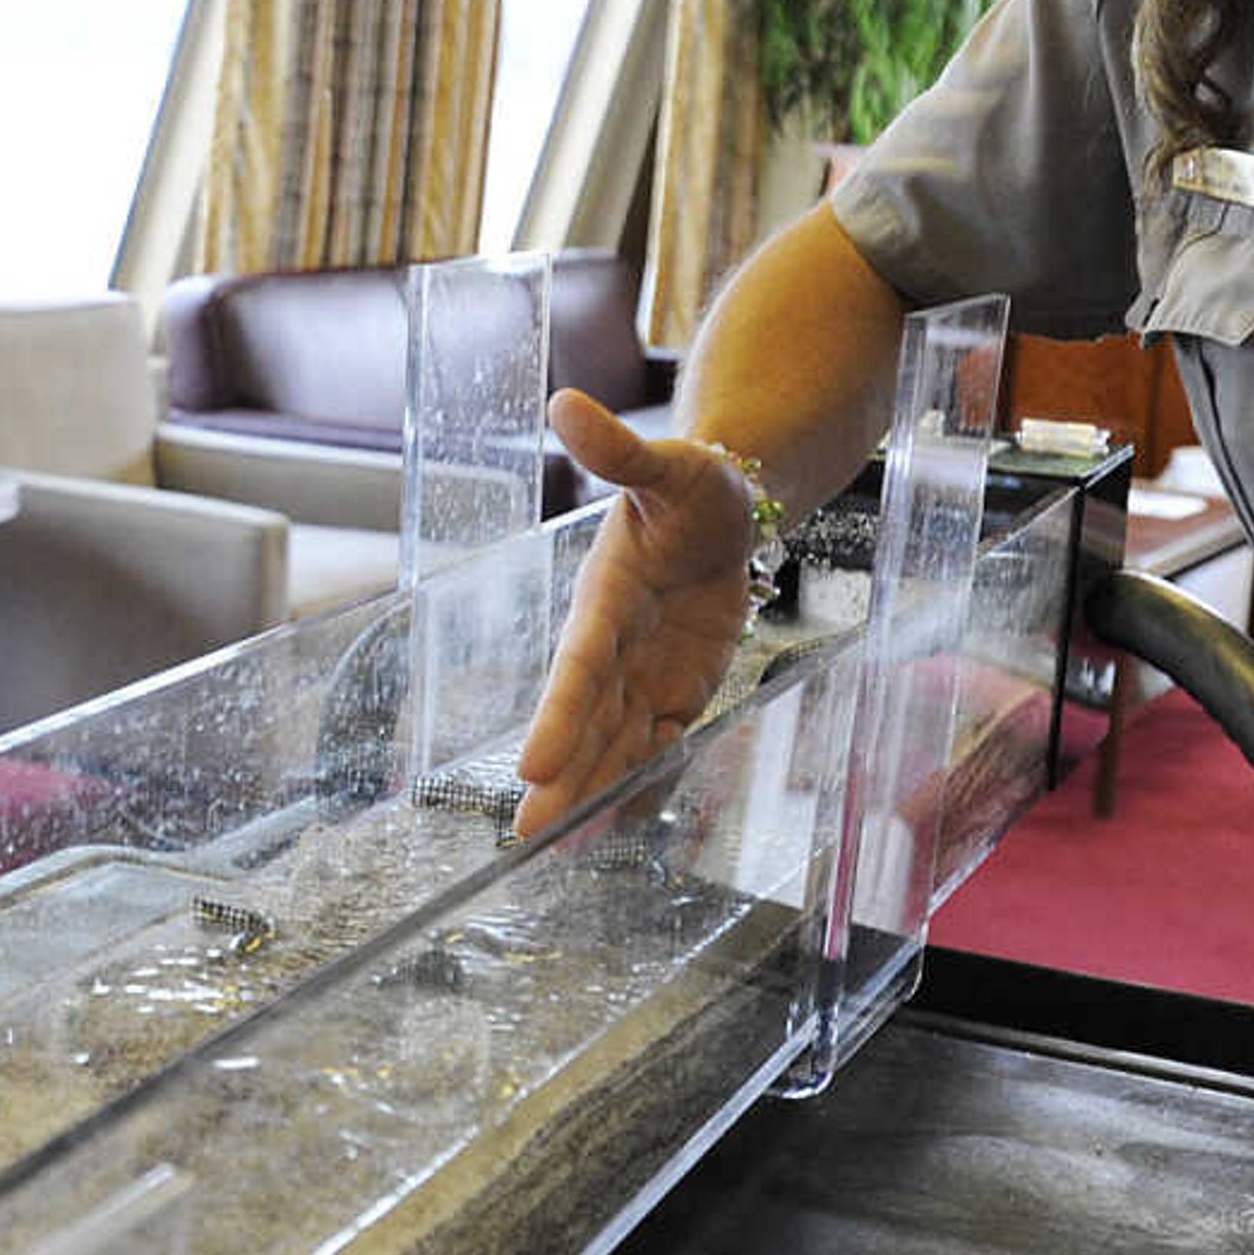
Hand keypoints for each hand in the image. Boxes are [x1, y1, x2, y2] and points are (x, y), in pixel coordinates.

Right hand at [512, 391, 762, 838]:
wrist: (725, 510)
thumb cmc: (695, 484)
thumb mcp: (668, 464)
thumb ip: (618, 449)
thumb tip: (566, 403)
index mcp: (605, 597)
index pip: (578, 665)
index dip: (557, 716)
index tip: (533, 765)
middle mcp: (615, 645)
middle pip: (585, 722)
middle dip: (561, 779)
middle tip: (528, 837)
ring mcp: (644, 674)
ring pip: (613, 745)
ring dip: (590, 795)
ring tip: (556, 850)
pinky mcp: (677, 692)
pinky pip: (657, 747)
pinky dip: (639, 785)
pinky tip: (614, 827)